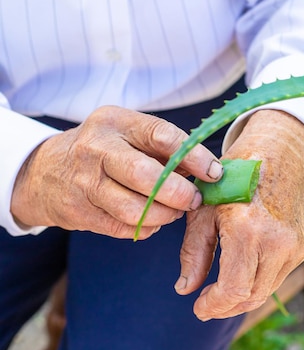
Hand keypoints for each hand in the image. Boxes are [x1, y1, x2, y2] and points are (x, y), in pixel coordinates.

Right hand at [10, 106, 222, 239]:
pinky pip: (125, 228)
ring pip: (136, 209)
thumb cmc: (104, 150)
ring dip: (166, 215)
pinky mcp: (79, 212)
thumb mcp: (129, 134)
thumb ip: (166, 148)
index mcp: (116, 122)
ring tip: (175, 211)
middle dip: (180, 193)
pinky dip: (147, 227)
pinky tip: (153, 219)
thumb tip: (210, 171)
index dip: (194, 157)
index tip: (214, 172)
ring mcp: (85, 182)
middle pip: (147, 177)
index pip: (162, 136)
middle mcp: (97, 149)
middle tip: (196, 200)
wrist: (44, 171)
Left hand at [175, 110, 303, 319]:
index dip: (213, 307)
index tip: (198, 308)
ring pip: (266, 290)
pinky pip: (278, 275)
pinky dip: (258, 280)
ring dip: (242, 295)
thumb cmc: (233, 177)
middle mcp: (278, 241)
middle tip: (206, 305)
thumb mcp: (204, 210)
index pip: (233, 290)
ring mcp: (295, 245)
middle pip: (251, 296)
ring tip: (221, 290)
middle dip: (226, 307)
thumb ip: (193, 253)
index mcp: (247, 230)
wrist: (279, 154)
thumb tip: (185, 289)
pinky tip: (243, 270)